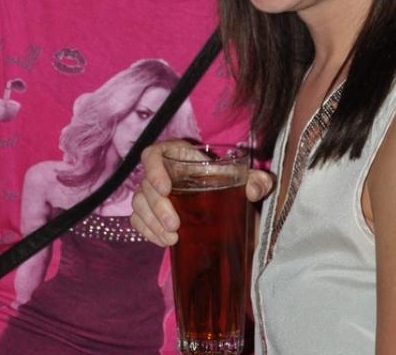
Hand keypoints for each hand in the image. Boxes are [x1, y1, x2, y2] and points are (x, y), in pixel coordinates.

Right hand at [131, 140, 273, 246]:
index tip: (166, 189)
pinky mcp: (150, 212)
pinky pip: (138, 220)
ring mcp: (152, 193)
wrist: (226, 206)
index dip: (154, 169)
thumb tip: (254, 189)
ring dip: (152, 222)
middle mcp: (160, 172)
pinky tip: (165, 241)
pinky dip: (148, 231)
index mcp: (177, 155)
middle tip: (176, 225)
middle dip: (157, 207)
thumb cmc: (229, 184)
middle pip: (145, 185)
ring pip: (139, 204)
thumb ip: (257, 180)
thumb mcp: (244, 179)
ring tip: (172, 238)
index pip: (153, 154)